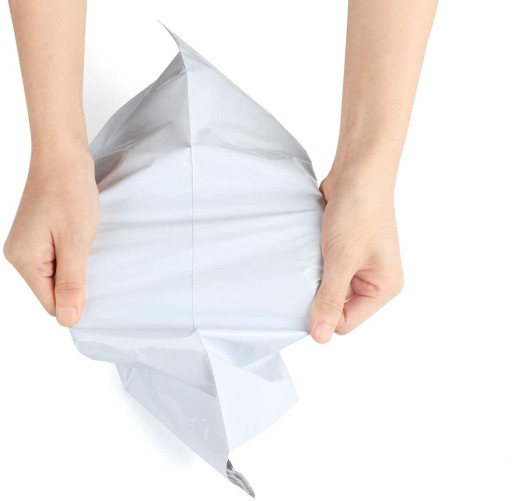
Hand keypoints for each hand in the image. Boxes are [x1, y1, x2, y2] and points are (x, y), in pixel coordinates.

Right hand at [3, 146, 99, 326]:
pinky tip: (84, 243)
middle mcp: (20, 256)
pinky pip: (57, 260)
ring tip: (89, 247)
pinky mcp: (39, 236)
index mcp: (25, 261)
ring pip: (57, 276)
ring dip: (76, 268)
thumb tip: (66, 319)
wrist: (63, 157)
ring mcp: (28, 245)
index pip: (51, 303)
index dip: (75, 302)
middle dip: (76, 284)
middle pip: (53, 291)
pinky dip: (73, 256)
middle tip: (94, 261)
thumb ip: (71, 282)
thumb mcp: (76, 242)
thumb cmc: (69, 193)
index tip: (96, 287)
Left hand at [309, 164, 403, 342]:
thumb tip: (320, 338)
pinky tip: (314, 251)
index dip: (325, 313)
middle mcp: (375, 282)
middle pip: (338, 309)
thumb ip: (330, 299)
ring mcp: (360, 268)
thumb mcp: (342, 259)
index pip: (346, 323)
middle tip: (315, 270)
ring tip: (317, 256)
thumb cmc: (359, 211)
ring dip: (317, 279)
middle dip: (321, 294)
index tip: (309, 293)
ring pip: (329, 291)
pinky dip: (316, 267)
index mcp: (384, 288)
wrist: (357, 173)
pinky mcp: (345, 255)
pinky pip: (326, 274)